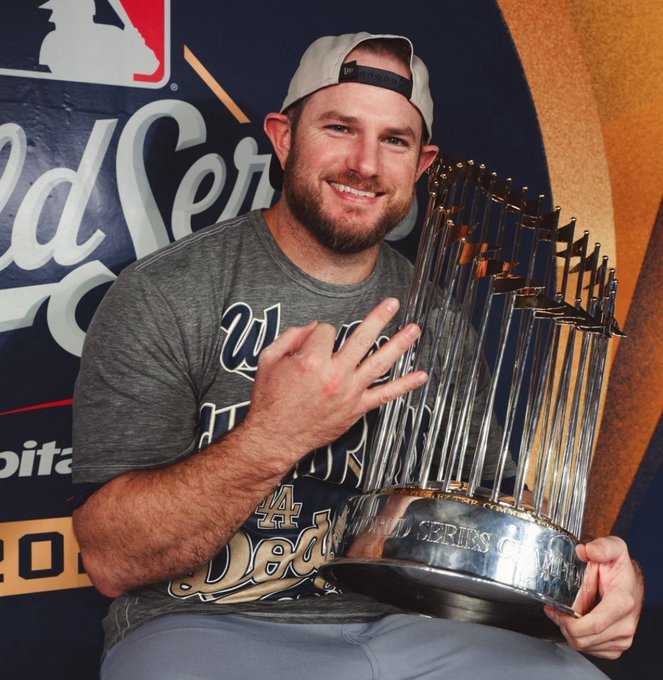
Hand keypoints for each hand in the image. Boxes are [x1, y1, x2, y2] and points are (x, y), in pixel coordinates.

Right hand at [244, 297, 426, 472]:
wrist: (275, 437)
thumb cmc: (270, 400)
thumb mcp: (268, 359)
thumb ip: (292, 336)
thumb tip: (314, 327)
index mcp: (311, 361)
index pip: (325, 330)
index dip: (318, 332)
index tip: (313, 341)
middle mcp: (334, 375)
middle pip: (362, 337)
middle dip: (379, 317)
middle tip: (393, 303)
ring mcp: (349, 392)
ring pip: (380, 362)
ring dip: (399, 344)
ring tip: (414, 329)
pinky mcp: (356, 408)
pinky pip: (385, 395)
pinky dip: (404, 386)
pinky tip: (420, 376)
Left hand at [544, 536, 643, 658]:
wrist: (630, 582)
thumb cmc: (618, 567)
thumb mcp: (613, 548)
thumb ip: (601, 547)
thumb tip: (586, 551)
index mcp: (621, 602)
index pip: (593, 625)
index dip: (568, 622)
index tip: (555, 610)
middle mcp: (625, 624)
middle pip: (584, 638)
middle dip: (563, 625)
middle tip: (555, 610)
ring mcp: (623, 637)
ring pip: (585, 646)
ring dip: (569, 632)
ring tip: (563, 614)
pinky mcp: (618, 645)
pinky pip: (591, 650)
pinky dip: (579, 638)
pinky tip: (575, 623)